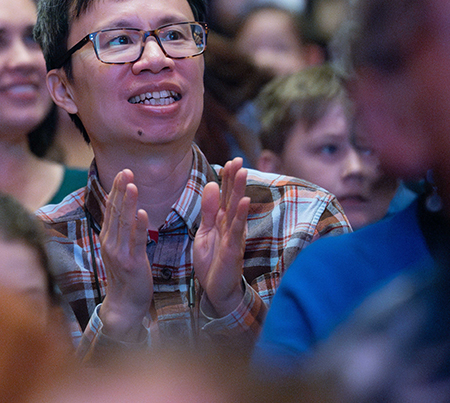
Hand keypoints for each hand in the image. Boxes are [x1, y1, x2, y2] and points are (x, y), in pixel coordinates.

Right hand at [97, 169, 151, 340]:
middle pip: (115, 211)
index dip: (116, 189)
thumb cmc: (125, 275)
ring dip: (129, 203)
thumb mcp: (119, 249)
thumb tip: (123, 208)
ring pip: (124, 223)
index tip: (123, 172)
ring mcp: (119, 253)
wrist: (124, 304)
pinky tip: (143, 213)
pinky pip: (136, 242)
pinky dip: (139, 227)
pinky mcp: (132, 263)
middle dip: (121, 190)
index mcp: (107, 237)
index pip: (110, 208)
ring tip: (133, 185)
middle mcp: (109, 242)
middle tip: (126, 171)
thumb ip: (121, 229)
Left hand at [193, 158, 250, 316]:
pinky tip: (244, 201)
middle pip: (232, 198)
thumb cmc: (212, 261)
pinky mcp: (233, 249)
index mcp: (222, 221)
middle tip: (238, 159)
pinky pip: (237, 230)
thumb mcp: (205, 231)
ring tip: (242, 172)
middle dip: (235, 179)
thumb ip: (208, 210)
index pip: (225, 195)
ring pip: (237, 210)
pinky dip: (241, 215)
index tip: (230, 161)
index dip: (227, 179)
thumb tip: (210, 185)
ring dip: (240, 190)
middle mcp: (231, 226)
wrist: (216, 290)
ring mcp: (234, 237)